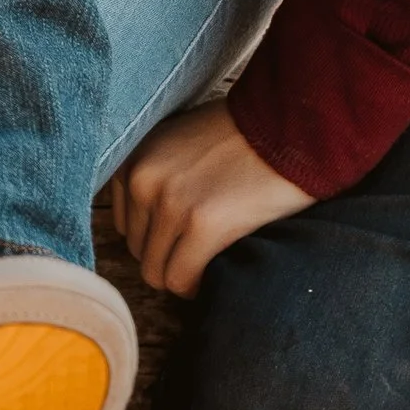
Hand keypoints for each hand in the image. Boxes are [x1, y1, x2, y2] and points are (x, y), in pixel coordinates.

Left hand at [113, 100, 313, 298]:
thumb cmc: (239, 135)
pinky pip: (182, 280)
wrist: (286, 125)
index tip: (179, 234)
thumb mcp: (176, 141)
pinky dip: (197, 284)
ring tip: (209, 258)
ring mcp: (171, 203)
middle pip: (139, 251)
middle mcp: (143, 179)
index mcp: (134, 157)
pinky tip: (216, 266)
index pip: (123, 224)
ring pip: (157, 273)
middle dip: (169, 254)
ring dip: (183, 273)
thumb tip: (146, 224)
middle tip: (199, 246)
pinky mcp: (203, 225)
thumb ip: (153, 173)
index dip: (153, 235)